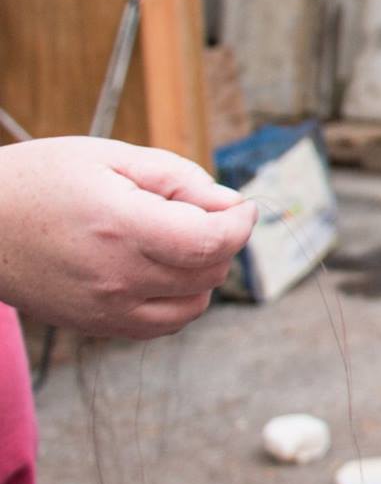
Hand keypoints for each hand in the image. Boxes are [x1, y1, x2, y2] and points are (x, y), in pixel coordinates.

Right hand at [0, 138, 256, 339]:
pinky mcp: (98, 326)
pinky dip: (179, 299)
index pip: (212, 242)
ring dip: (202, 272)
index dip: (240, 223)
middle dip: (220, 240)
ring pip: (195, 302)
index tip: (240, 207)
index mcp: (121, 227)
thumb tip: (229, 203)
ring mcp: (106, 309)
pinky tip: (158, 269)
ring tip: (171, 240)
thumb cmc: (37, 181)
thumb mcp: (108, 156)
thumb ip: (178, 178)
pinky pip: (165, 324)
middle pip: (210, 271)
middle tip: (192, 213)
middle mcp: (117, 276)